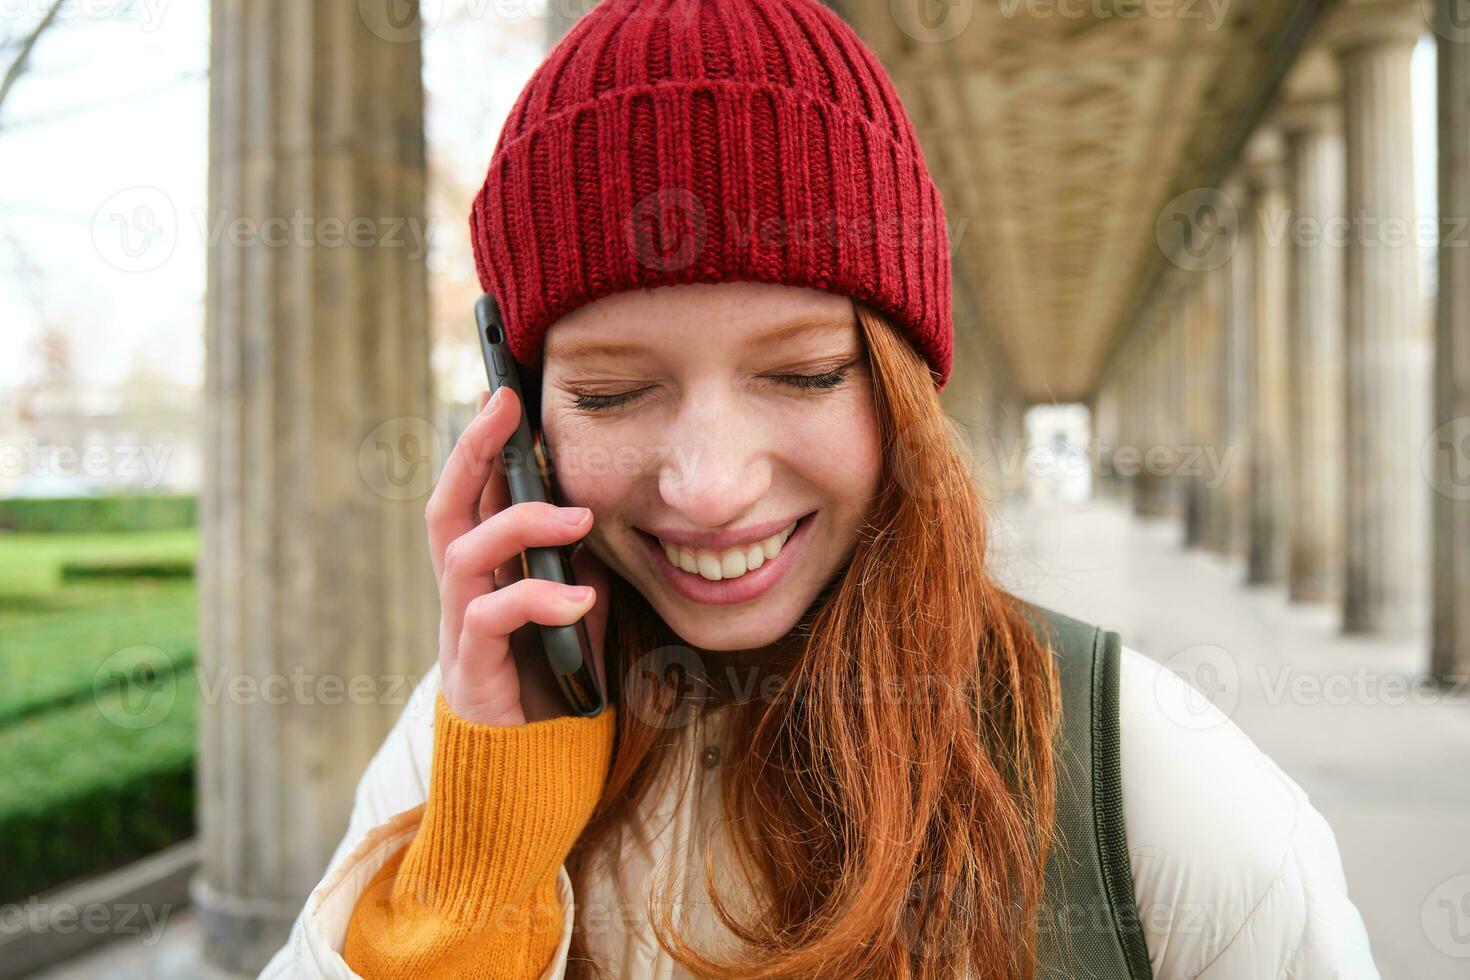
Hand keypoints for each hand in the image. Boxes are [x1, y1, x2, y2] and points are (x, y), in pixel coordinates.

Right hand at [425, 387, 610, 725]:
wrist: (531, 785)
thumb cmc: (552, 699)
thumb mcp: (576, 625)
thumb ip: (576, 578)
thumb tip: (592, 532)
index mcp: (487, 581)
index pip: (474, 500)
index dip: (483, 446)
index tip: (506, 395)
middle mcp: (463, 598)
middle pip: (447, 507)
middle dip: (472, 450)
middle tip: (507, 404)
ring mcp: (460, 634)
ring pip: (462, 552)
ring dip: (519, 522)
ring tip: (577, 518)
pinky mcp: (471, 674)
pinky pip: (489, 619)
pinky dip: (537, 600)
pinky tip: (580, 600)